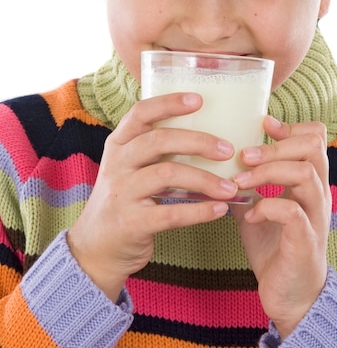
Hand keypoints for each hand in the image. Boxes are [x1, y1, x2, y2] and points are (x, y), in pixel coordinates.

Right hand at [67, 92, 237, 300]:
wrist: (95, 248)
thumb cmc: (125, 200)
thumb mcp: (130, 168)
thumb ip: (155, 151)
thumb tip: (209, 135)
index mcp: (119, 144)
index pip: (141, 112)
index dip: (169, 103)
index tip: (199, 99)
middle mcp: (117, 163)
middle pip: (159, 140)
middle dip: (198, 142)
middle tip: (228, 149)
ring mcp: (121, 192)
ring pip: (167, 174)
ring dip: (205, 179)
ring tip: (231, 187)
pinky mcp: (130, 223)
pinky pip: (171, 213)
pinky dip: (199, 211)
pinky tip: (219, 209)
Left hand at [231, 116, 330, 337]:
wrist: (290, 296)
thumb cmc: (275, 247)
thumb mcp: (257, 207)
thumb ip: (247, 184)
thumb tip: (216, 162)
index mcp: (309, 181)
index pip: (315, 137)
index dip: (289, 126)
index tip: (262, 125)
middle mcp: (318, 193)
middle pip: (313, 146)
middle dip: (274, 145)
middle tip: (244, 155)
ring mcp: (315, 216)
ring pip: (305, 173)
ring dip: (268, 171)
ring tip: (241, 182)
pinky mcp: (306, 241)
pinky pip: (293, 212)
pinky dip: (268, 206)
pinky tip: (251, 215)